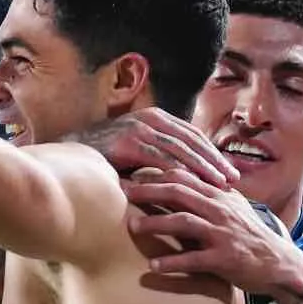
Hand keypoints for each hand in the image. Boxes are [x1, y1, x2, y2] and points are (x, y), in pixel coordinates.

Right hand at [66, 108, 239, 186]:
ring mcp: (138, 129)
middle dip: (214, 161)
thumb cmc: (102, 159)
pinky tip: (193, 185)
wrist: (68, 157)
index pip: (192, 135)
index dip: (212, 153)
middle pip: (192, 140)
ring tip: (219, 184)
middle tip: (233, 179)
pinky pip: (159, 158)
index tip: (229, 171)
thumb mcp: (136, 153)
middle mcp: (149, 119)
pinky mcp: (127, 143)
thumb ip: (158, 157)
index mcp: (155, 118)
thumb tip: (183, 174)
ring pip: (180, 149)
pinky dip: (179, 172)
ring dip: (202, 167)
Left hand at [122, 170, 302, 299]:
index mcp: (219, 196)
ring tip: (132, 227)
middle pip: (179, 193)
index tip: (132, 175)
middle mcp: (220, 209)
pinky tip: (153, 266)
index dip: (156, 174)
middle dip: (149, 191)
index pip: (184, 177)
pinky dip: (173, 262)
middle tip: (123, 193)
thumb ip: (209, 194)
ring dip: (155, 223)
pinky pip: (194, 259)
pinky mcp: (225, 259)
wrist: (280, 263)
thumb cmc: (250, 236)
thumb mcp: (233, 208)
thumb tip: (183, 179)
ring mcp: (222, 233)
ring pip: (184, 222)